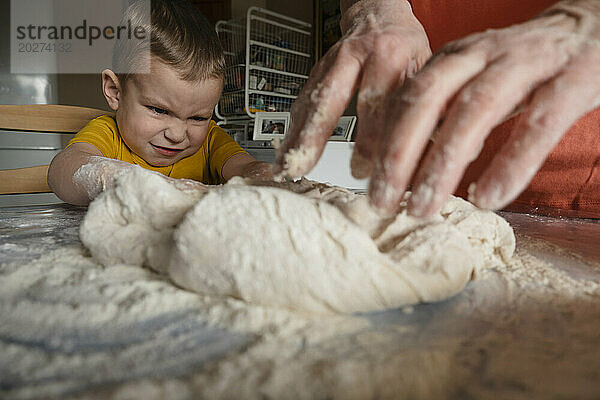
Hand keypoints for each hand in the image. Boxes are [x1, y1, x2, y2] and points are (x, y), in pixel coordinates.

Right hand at [273, 0, 430, 177]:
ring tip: (285, 165)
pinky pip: (303, 99)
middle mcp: (355, 55)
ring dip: (295, 135)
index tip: (363, 169)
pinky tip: (286, 148)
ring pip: (310, 100)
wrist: (381, 15)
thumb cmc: (406, 46)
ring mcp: (332, 62)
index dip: (368, 139)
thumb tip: (428, 153)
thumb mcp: (427, 69)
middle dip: (315, 137)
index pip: (376, 101)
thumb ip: (425, 106)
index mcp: (389, 54)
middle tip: (305, 166)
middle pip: (331, 98)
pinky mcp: (317, 71)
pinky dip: (294, 127)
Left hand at [386, 0, 599, 216]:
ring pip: (474, 111)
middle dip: (397, 155)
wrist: (592, 26)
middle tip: (381, 201)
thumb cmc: (526, 65)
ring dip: (442, 165)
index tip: (363, 181)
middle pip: (426, 100)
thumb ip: (445, 115)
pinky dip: (510, 163)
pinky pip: (538, 125)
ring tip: (424, 208)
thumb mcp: (475, 81)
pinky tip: (488, 197)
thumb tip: (407, 163)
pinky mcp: (572, 81)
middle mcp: (482, 57)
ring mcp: (526, 65)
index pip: (404, 97)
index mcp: (454, 59)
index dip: (380, 140)